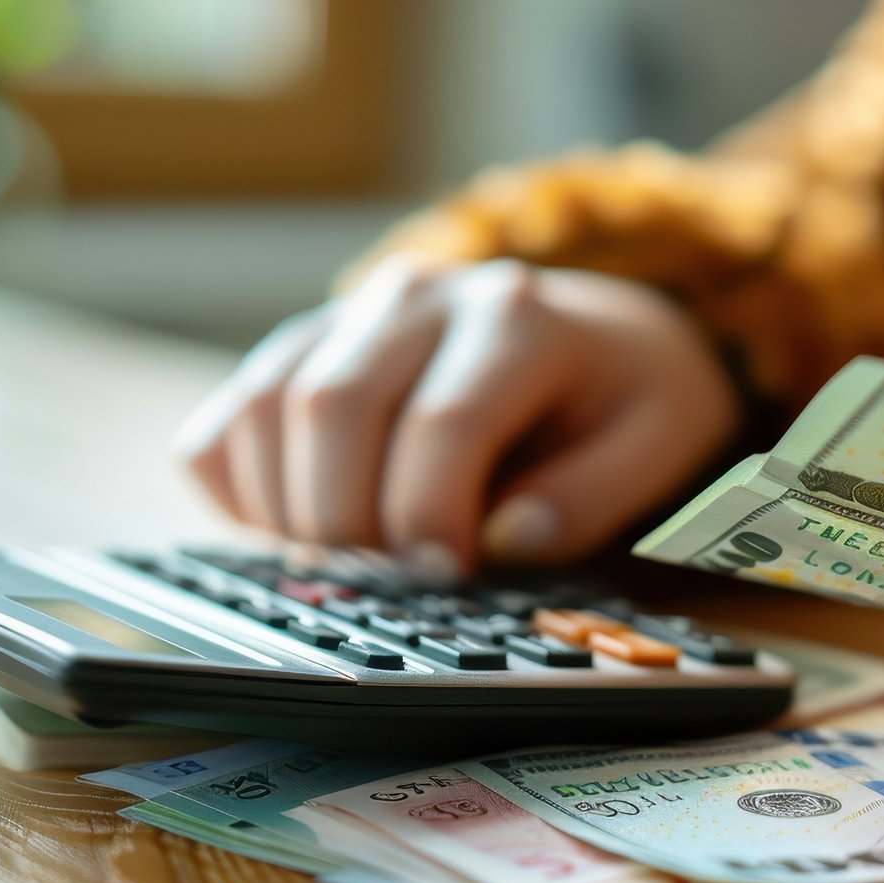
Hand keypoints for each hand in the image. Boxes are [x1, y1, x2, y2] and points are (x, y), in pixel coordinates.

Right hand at [176, 258, 742, 575]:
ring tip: (353, 567)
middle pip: (332, 406)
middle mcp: (417, 296)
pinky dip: (242, 497)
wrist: (593, 334)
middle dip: (348, 521)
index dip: (430, 514)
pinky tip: (306, 533)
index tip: (444, 576)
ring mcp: (343, 317)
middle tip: (389, 587)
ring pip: (264, 409)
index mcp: (516, 316)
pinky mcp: (294, 351)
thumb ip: (592, 496)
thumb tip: (501, 539)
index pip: (443, 419)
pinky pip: (225, 427)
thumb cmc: (620, 397)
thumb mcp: (659, 441)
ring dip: (289, 512)